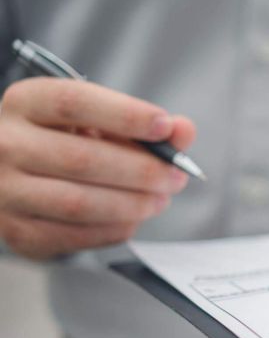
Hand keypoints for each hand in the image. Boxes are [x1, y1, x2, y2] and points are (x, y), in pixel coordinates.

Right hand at [0, 78, 194, 259]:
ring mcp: (6, 191)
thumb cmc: (66, 141)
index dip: (125, 115)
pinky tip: (134, 218)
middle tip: (175, 176)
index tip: (164, 126)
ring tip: (160, 199)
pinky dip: (114, 228)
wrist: (15, 176)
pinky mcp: (18, 232)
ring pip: (78, 202)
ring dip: (132, 204)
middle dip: (141, 170)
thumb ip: (142, 123)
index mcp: (26, 102)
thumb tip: (183, 131)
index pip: (74, 103)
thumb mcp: (98, 120)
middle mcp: (6, 144)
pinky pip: (75, 235)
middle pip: (82, 158)